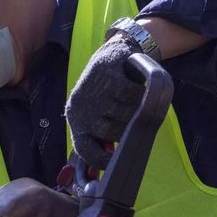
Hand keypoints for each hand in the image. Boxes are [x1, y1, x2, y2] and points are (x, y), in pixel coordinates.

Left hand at [65, 36, 143, 168]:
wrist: (114, 53)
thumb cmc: (107, 91)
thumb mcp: (99, 113)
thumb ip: (102, 135)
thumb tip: (112, 163)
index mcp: (76, 120)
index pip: (85, 150)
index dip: (101, 161)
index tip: (116, 163)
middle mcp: (80, 107)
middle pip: (112, 132)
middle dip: (127, 129)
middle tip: (132, 120)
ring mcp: (92, 91)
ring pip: (124, 114)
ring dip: (135, 111)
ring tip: (133, 103)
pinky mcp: (106, 74)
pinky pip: (131, 95)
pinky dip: (139, 95)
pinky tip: (137, 89)